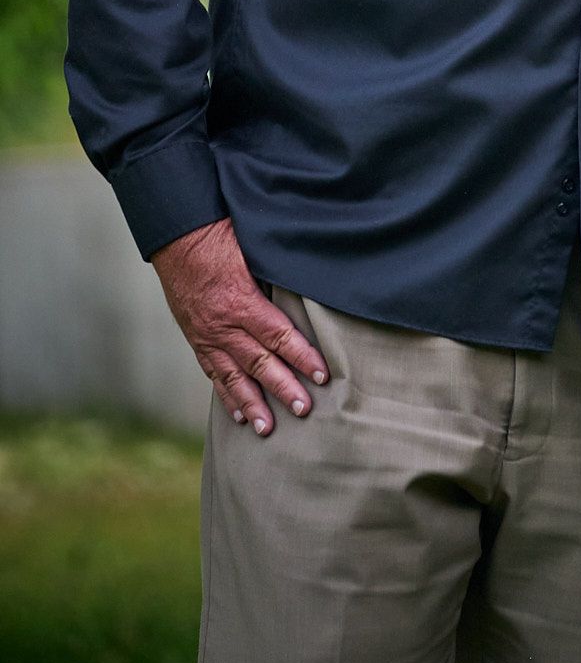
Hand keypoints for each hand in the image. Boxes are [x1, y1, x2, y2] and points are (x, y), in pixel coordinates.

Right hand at [152, 217, 327, 435]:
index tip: (322, 375)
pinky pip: (212, 371)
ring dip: (253, 404)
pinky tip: (237, 413)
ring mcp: (206, 334)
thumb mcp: (254, 247)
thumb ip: (277, 273)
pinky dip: (226, 394)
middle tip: (304, 410)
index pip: (278, 335)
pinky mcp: (196, 337)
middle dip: (283, 388)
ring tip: (267, 429)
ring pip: (233, 375)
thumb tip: (308, 286)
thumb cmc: (221, 233)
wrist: (177, 234)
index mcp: (241, 301)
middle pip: (259, 362)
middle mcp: (222, 324)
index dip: (302, 356)